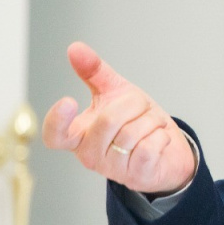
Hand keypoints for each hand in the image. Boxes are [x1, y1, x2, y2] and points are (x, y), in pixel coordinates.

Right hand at [42, 42, 195, 195]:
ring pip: (133, 132)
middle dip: (134, 103)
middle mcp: (90, 155)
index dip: (57, 121)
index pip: (56, 135)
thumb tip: (75, 48)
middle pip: (109, 120)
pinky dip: (161, 135)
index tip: (68, 100)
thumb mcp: (115, 93)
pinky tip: (160, 138)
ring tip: (152, 124)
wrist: (168, 151)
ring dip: (152, 119)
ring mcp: (112, 168)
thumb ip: (94, 72)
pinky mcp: (136, 176)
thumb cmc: (136, 121)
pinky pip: (150, 147)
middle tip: (142, 106)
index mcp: (79, 135)